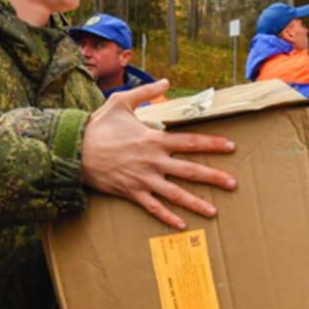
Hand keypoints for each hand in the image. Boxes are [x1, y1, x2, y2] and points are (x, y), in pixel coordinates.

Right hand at [81, 79, 236, 229]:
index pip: (190, 142)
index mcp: (154, 139)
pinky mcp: (131, 193)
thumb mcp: (120, 102)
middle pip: (190, 171)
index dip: (213, 144)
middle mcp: (153, 161)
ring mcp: (143, 180)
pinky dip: (167, 217)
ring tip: (214, 212)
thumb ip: (145, 91)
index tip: (231, 146)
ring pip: (175, 194)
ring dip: (196, 203)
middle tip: (234, 184)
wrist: (74, 150)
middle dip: (214, 177)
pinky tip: (182, 226)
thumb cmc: (97, 126)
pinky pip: (153, 208)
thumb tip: (166, 82)